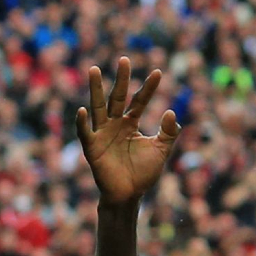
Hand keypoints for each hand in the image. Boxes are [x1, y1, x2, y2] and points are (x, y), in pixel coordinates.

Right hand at [76, 57, 181, 207]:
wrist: (129, 196)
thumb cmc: (143, 174)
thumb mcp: (161, 151)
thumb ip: (169, 133)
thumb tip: (172, 112)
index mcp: (130, 123)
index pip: (140, 101)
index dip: (149, 88)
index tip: (159, 72)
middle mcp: (115, 124)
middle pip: (118, 97)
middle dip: (121, 79)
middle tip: (125, 59)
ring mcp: (102, 134)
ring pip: (99, 107)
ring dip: (96, 89)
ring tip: (94, 69)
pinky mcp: (92, 148)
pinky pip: (86, 133)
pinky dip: (83, 122)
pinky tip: (82, 110)